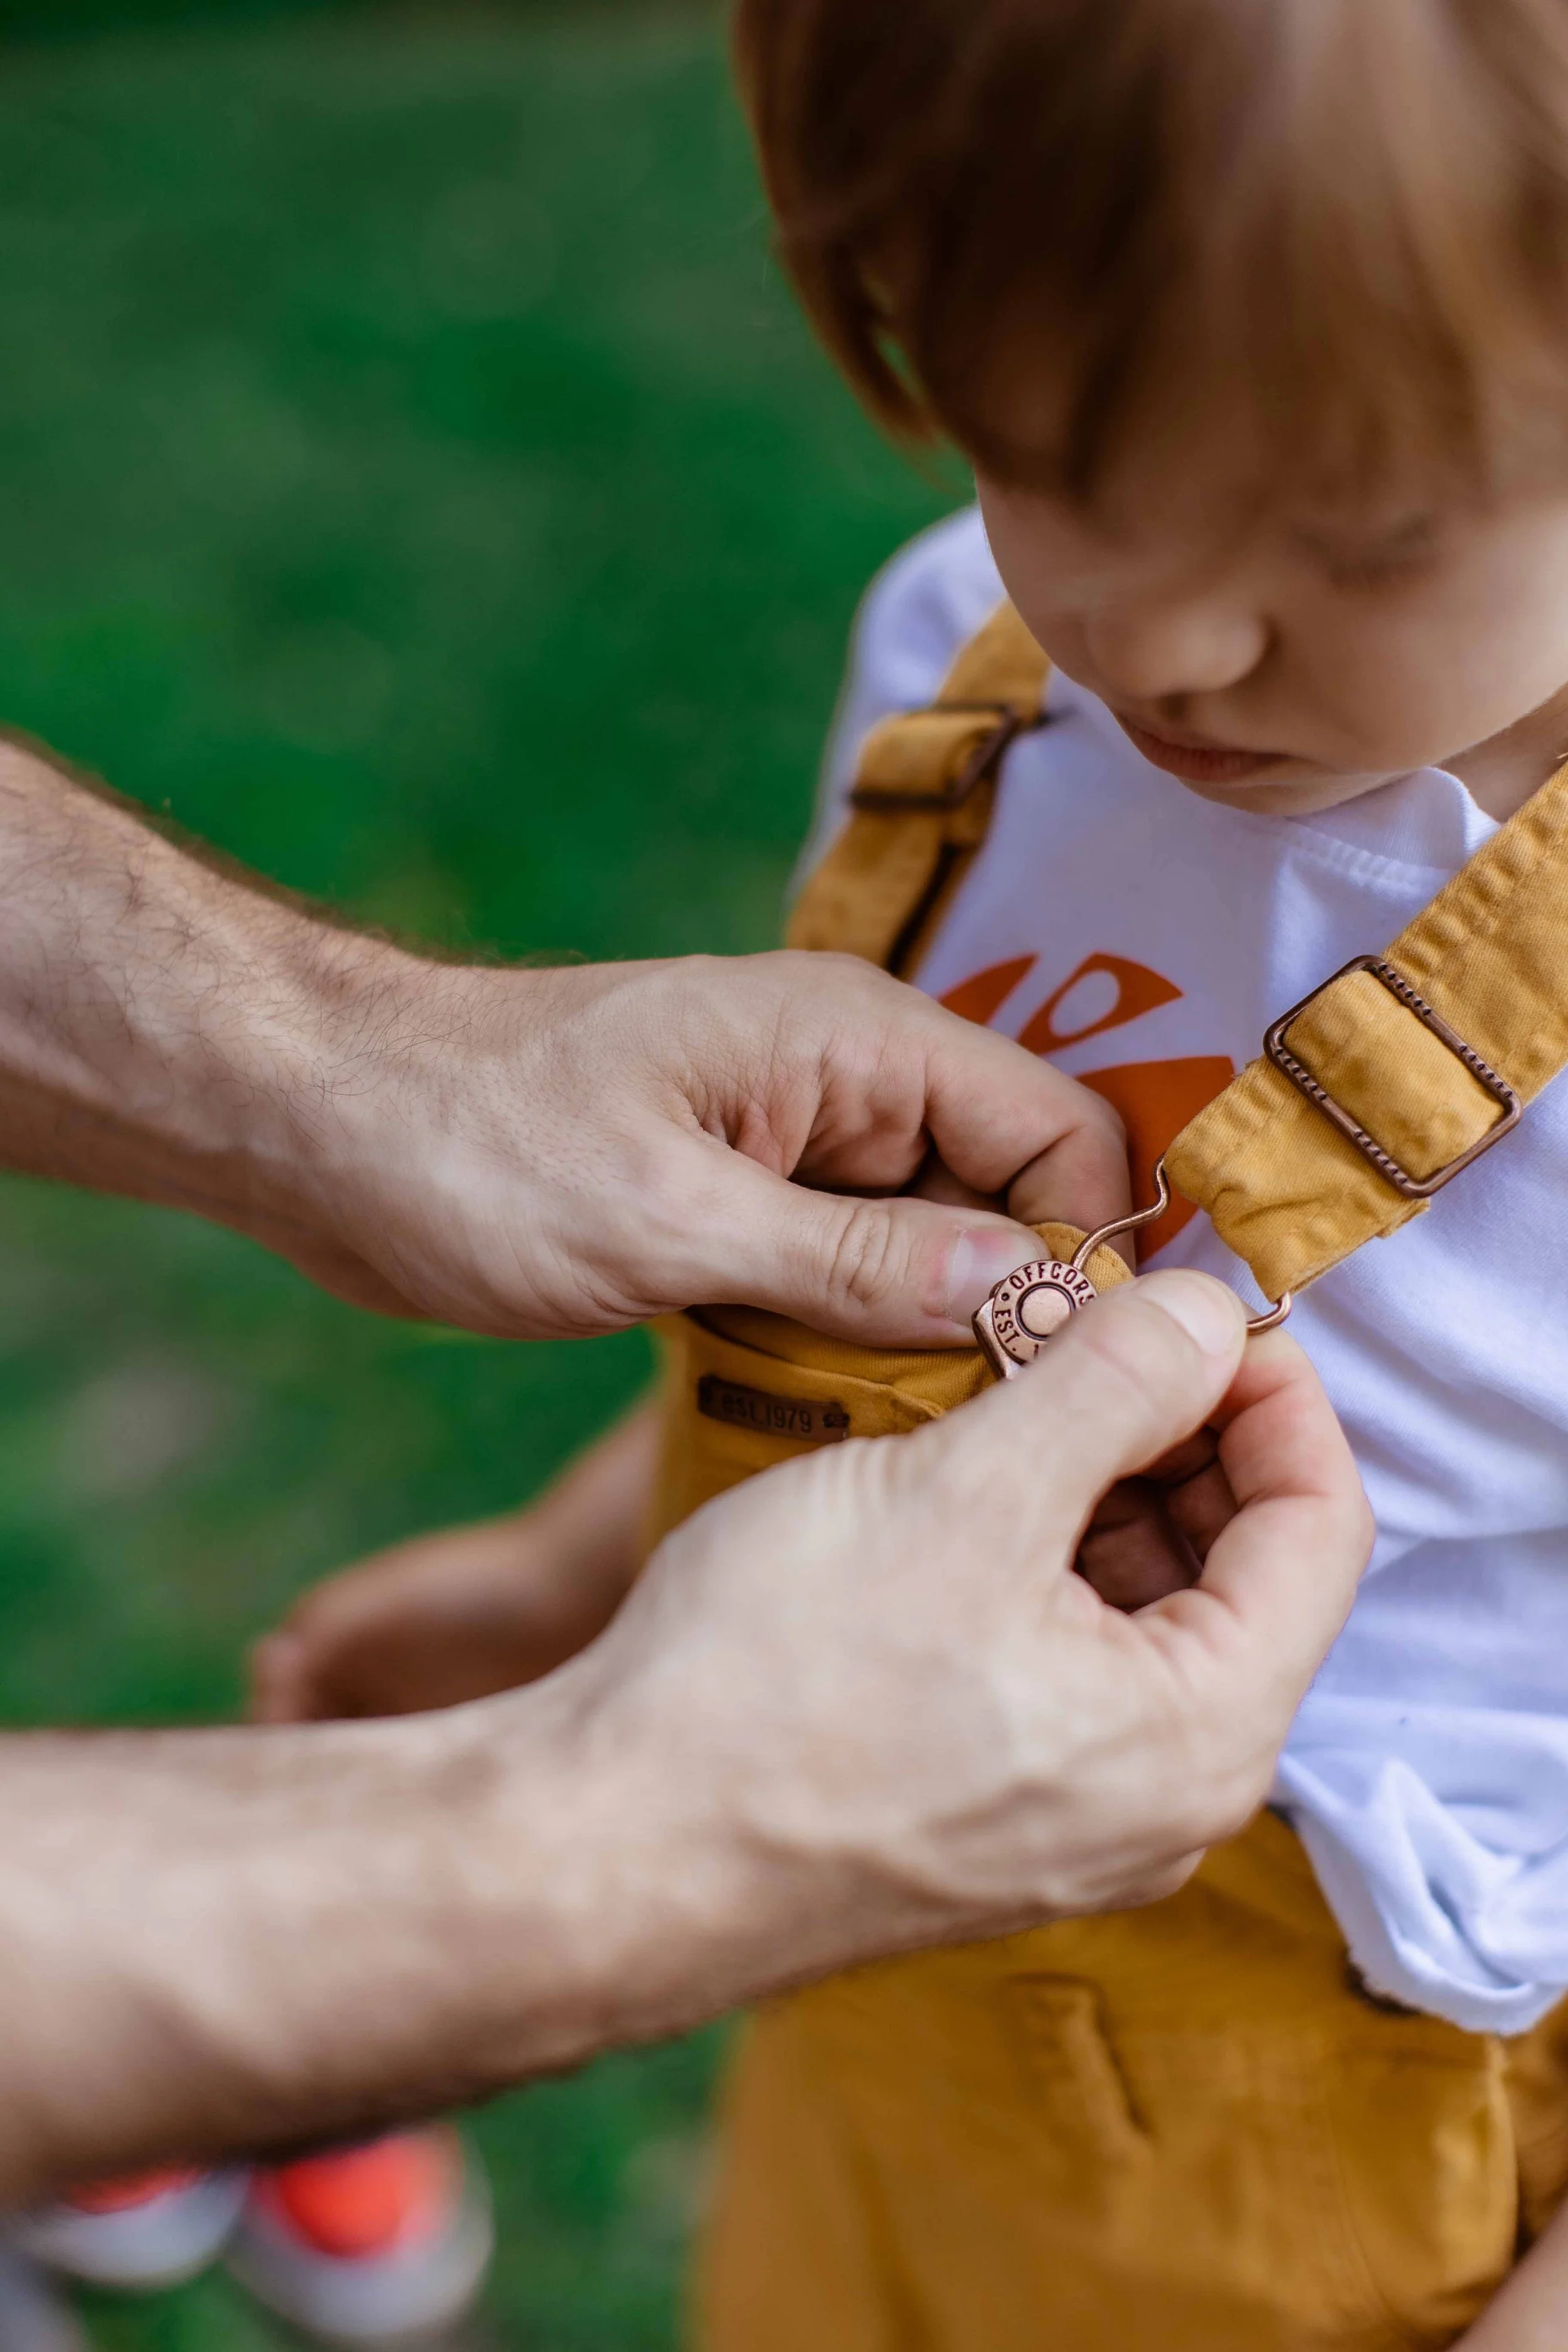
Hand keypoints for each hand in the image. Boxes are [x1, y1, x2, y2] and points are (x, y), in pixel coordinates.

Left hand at [0, 751, 1124, 1351]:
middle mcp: (848, 1081)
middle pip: (1009, 1193)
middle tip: (981, 1437)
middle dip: (1013, 1308)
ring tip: (902, 1442)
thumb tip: (1033, 1287)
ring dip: (930, 1339)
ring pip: (933, 1247)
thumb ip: (858, 1262)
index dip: (1087, 1248)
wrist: (322, 1123)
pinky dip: (855, 1341)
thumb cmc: (473, 1147)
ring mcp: (796, 1141)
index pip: (1058, 1128)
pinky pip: (851, 1272)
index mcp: (857, 1041)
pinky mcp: (744, 1198)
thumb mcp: (671, 1222)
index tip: (1069, 1375)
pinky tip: (830, 1418)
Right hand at [0, 1275, 1368, 2194]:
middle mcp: (1164, 1801)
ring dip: (1102, 1487)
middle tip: (1086, 1325)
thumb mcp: (966, 1488)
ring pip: (1145, 1612)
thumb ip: (1112, 1383)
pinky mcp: (988, 1815)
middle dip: (1178, 1430)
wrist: (602, 1851)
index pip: (1322, 1525)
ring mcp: (1075, 1821)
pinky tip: (960, 1488)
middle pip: (1240, 1570)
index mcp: (1199, 1733)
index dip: (1273, 1387)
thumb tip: (1201, 1311)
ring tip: (1012, 1390)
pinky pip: (1067, 1662)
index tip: (1192, 1302)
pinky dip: (1041, 1559)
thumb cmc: (774, 1680)